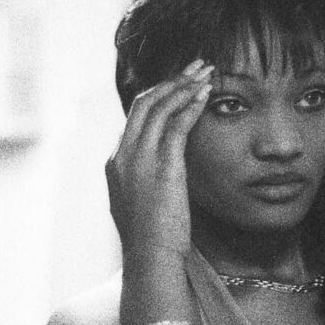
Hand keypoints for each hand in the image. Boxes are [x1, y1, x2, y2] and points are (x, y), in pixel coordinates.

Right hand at [105, 59, 212, 258]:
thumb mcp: (142, 204)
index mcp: (116, 163)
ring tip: (207, 71)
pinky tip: (207, 94)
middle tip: (197, 65)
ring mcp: (139, 160)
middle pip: (144, 102)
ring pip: (160, 107)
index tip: (181, 82)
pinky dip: (191, 105)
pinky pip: (176, 125)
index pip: (136, 115)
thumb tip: (164, 172)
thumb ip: (147, 180)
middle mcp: (123, 155)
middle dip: (172, 79)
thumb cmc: (152, 240)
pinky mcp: (161, 167)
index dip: (160, 93)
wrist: (150, 260)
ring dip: (185, 85)